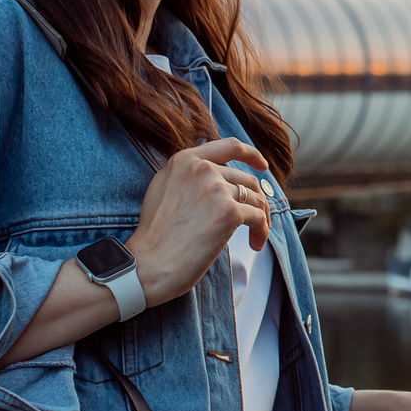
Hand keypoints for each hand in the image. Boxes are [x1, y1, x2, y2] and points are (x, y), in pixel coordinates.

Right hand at [128, 137, 272, 303]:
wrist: (147, 264)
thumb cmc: (155, 236)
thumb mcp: (163, 189)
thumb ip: (188, 175)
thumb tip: (217, 173)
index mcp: (184, 160)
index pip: (229, 146)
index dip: (251, 154)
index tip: (262, 165)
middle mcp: (201, 169)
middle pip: (245, 179)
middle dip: (255, 202)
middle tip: (256, 222)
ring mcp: (215, 188)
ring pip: (255, 199)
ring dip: (260, 219)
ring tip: (255, 237)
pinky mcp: (228, 212)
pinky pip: (258, 218)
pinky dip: (261, 231)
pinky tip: (255, 244)